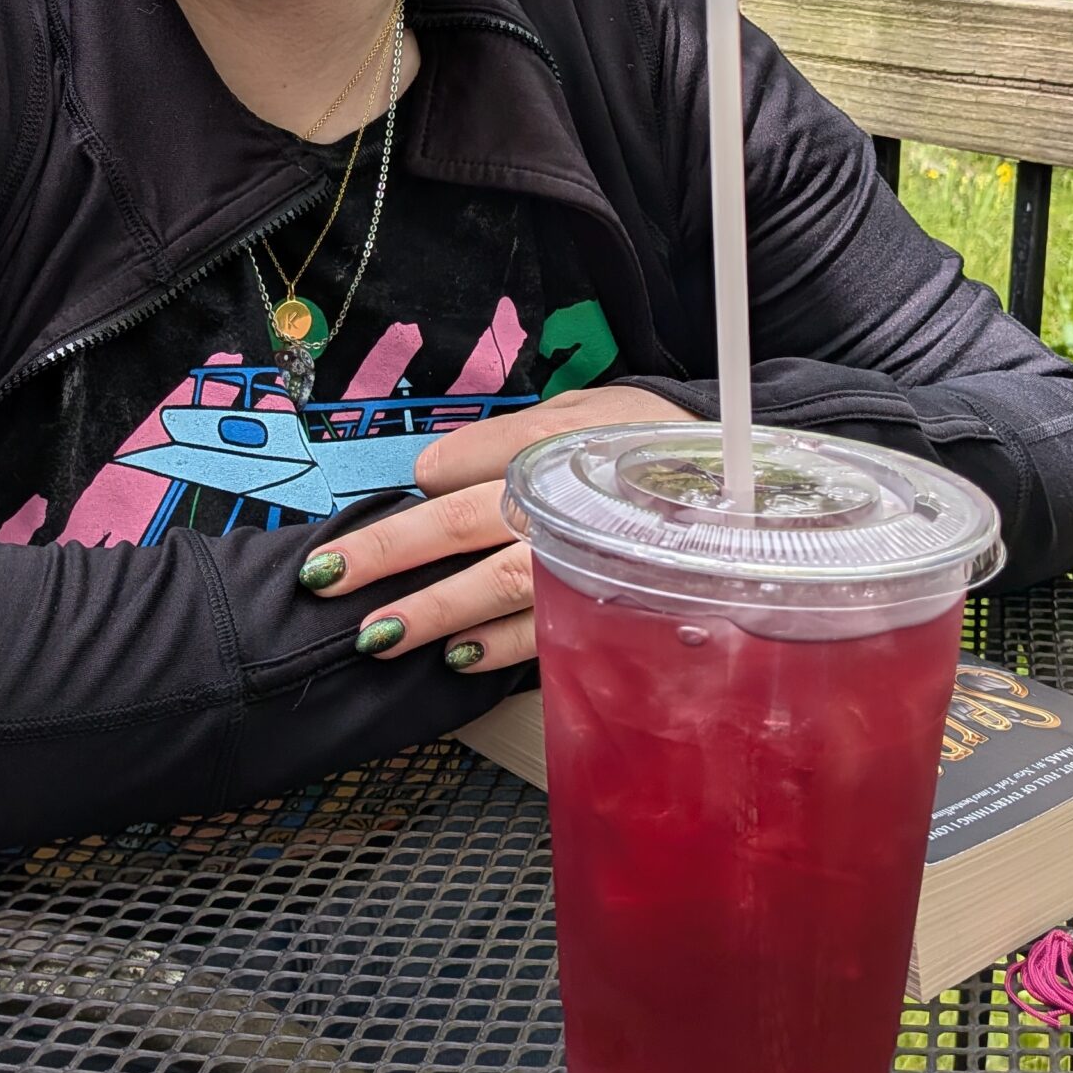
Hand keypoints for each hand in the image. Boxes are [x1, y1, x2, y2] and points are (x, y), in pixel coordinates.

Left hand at [299, 385, 695, 672]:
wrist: (745, 483)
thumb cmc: (644, 444)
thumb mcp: (579, 414)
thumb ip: (503, 440)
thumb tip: (425, 474)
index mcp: (550, 447)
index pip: (460, 468)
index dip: (415, 492)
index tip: (375, 517)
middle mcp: (563, 503)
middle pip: (463, 524)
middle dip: (390, 553)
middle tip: (327, 576)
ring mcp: (587, 560)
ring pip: (498, 585)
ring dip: (434, 611)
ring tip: (376, 634)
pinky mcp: (608, 606)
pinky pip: (549, 631)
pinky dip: (502, 647)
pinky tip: (457, 659)